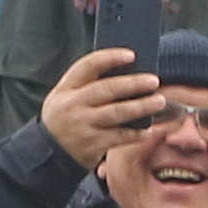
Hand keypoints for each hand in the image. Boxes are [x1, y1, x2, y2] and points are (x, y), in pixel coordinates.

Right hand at [45, 40, 163, 168]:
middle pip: (107, 89)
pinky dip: (136, 133)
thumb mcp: (65, 97)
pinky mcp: (92, 145)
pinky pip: (119, 137)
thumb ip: (87, 85)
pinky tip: (148, 130)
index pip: (88, 66)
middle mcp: (72, 105)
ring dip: (141, 106)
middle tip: (154, 80)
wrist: (48, 151)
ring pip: (117, 113)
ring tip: (159, 101)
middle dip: (133, 84)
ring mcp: (82, 126)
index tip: (131, 55)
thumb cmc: (66, 117)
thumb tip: (127, 73)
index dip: (110, 58)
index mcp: (65, 88)